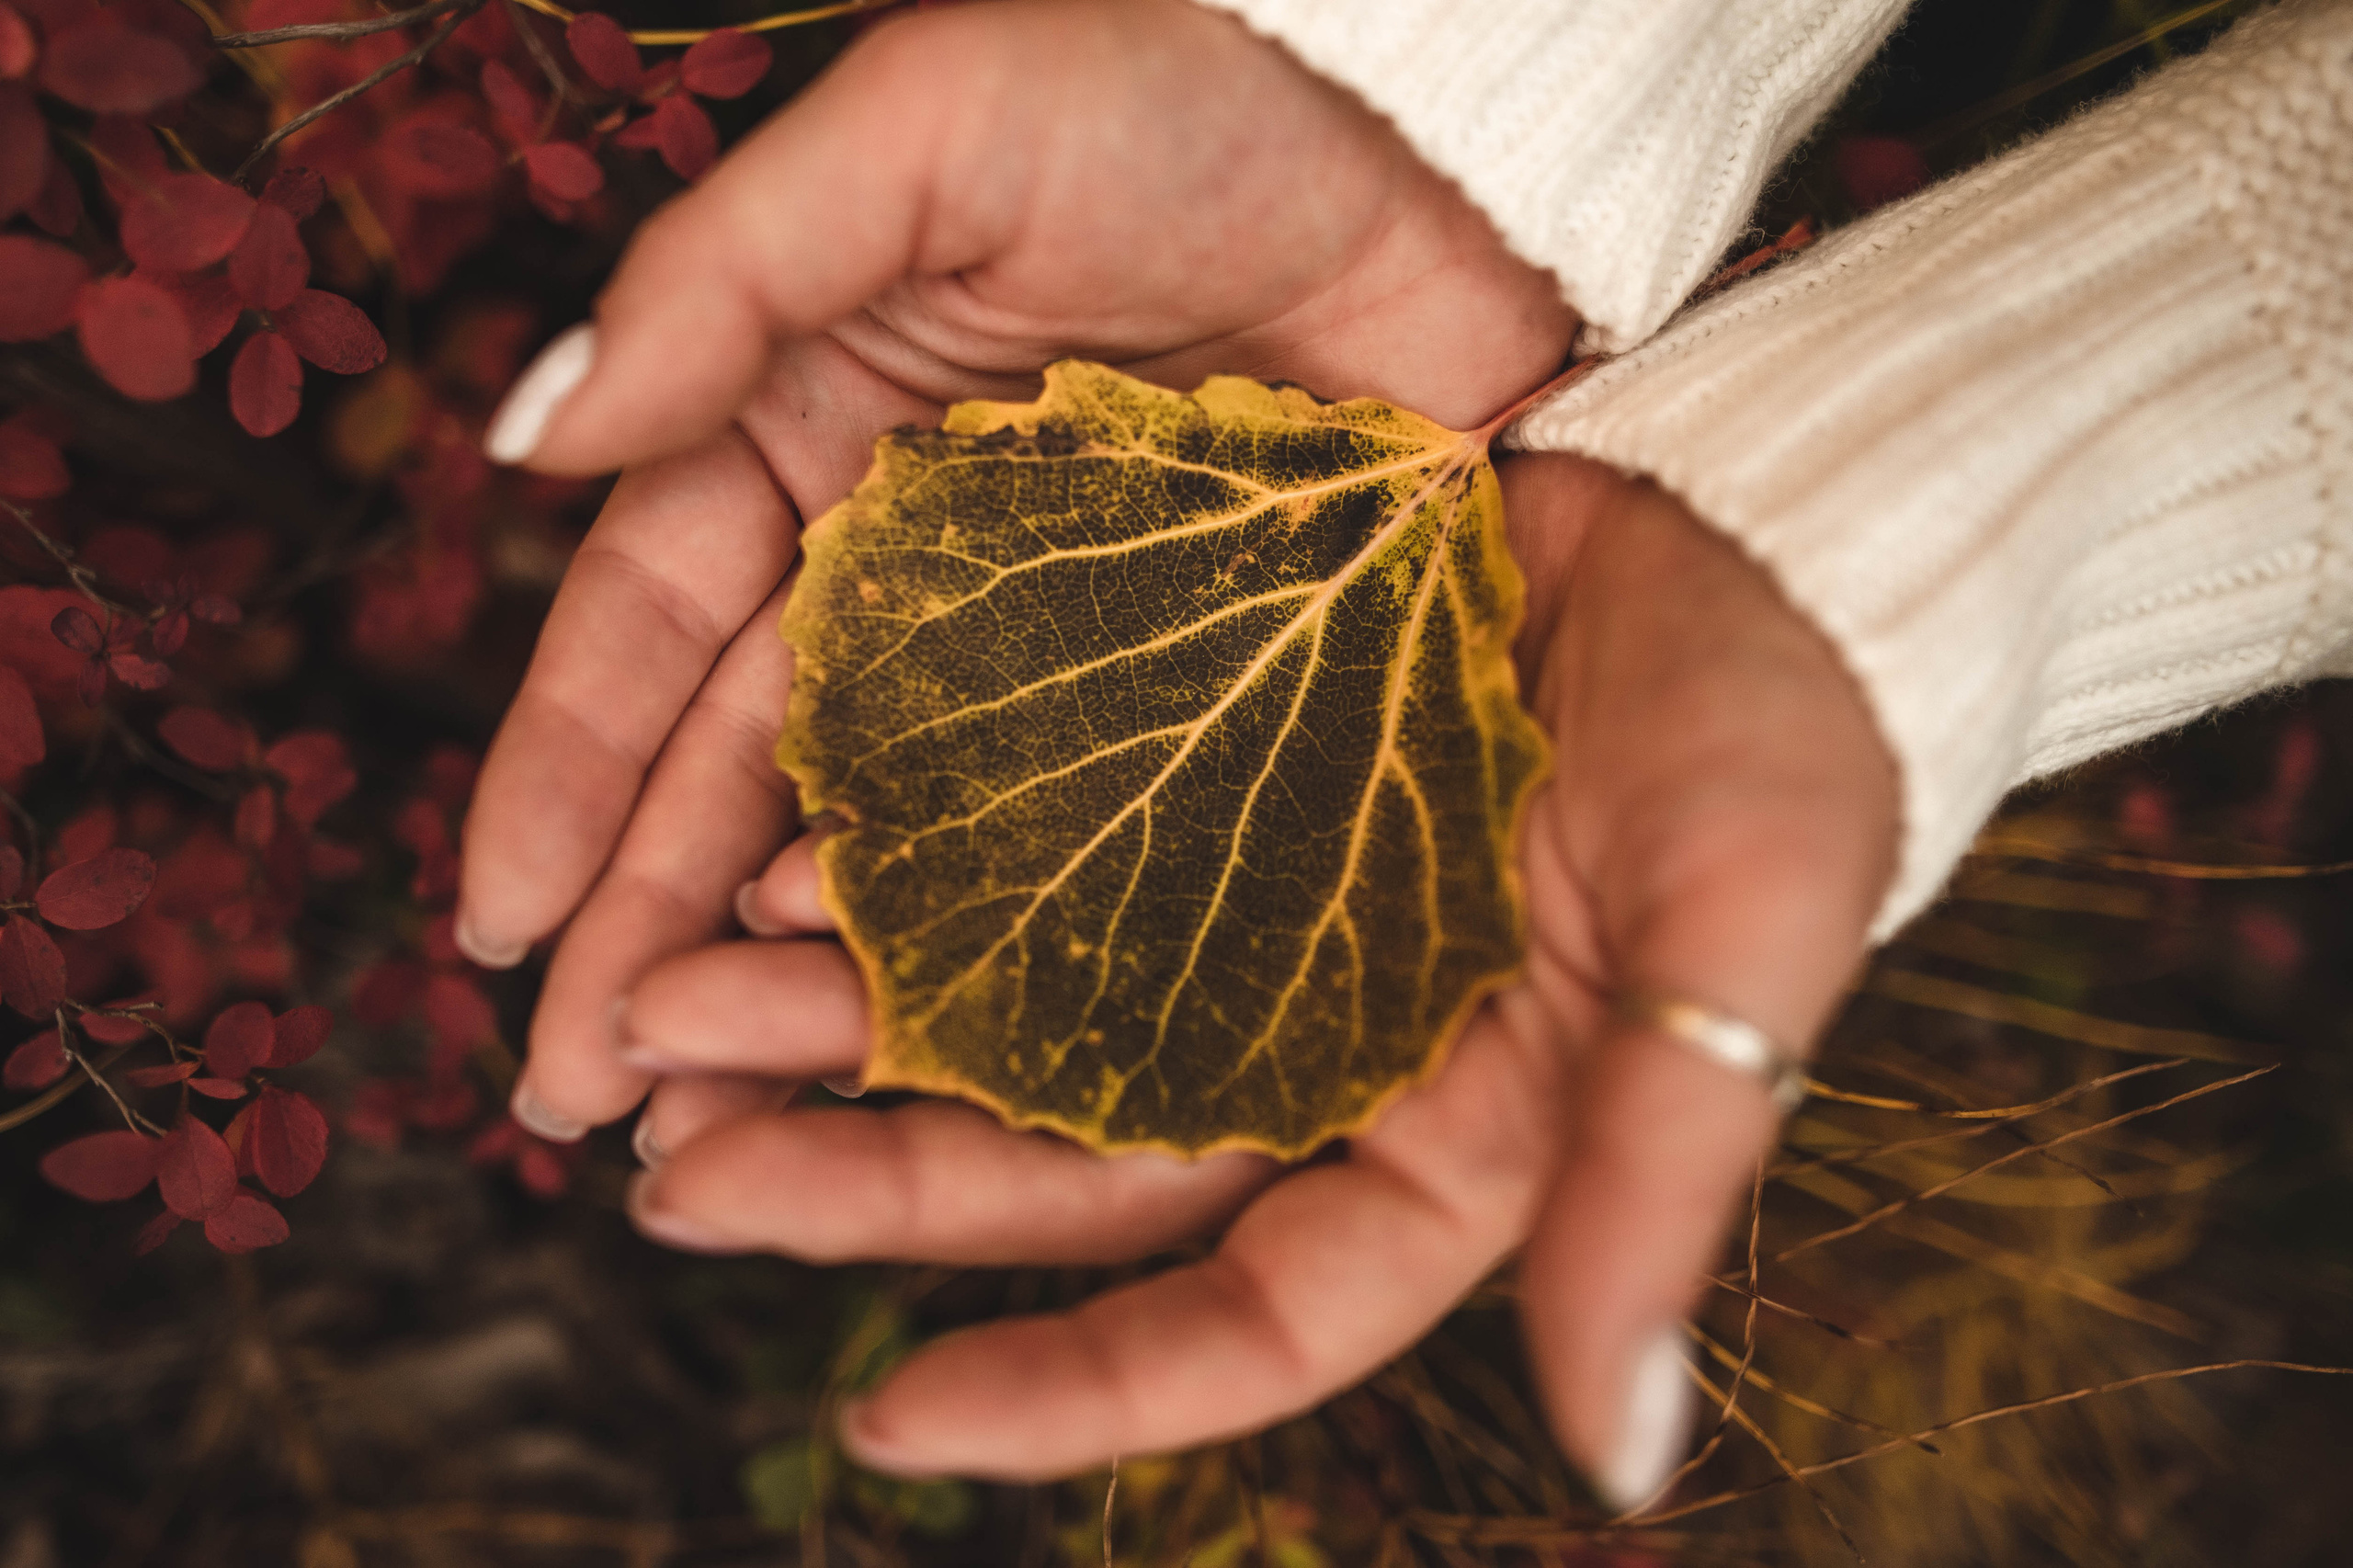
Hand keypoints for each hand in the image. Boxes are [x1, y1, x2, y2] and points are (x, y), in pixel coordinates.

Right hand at [455, 0, 1576, 1138]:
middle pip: (743, 779)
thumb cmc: (1183, 94)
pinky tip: (907, 1066)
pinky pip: (1057, 855)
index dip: (565, 781)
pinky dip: (973, 955)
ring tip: (698, 1128)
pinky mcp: (1184, 708)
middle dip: (646, 936)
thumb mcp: (930, 133)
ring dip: (782, 989)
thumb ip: (728, 275)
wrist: (1445, 151)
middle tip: (568, 1097)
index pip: (648, 633)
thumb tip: (529, 440)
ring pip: (881, 845)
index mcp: (804, 437)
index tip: (492, 926)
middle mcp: (904, 570)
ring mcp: (1043, 655)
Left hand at [617, 451, 1899, 1505]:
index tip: (884, 1423)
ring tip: (658, 1029)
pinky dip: (909, 868)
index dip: (1080, 1389)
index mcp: (1453, 1140)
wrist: (1770, 511)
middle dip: (873, 1188)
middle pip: (1074, 1171)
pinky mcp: (1212, 767)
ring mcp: (1258, 910)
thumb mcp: (1743, 951)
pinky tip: (766, 862)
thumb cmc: (1796, 736)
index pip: (1251, 1316)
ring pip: (1016, 1015)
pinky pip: (1028, 840)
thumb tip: (1620, 1466)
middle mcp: (1330, 1050)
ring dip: (842, 1036)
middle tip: (670, 1185)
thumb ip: (1654, 1190)